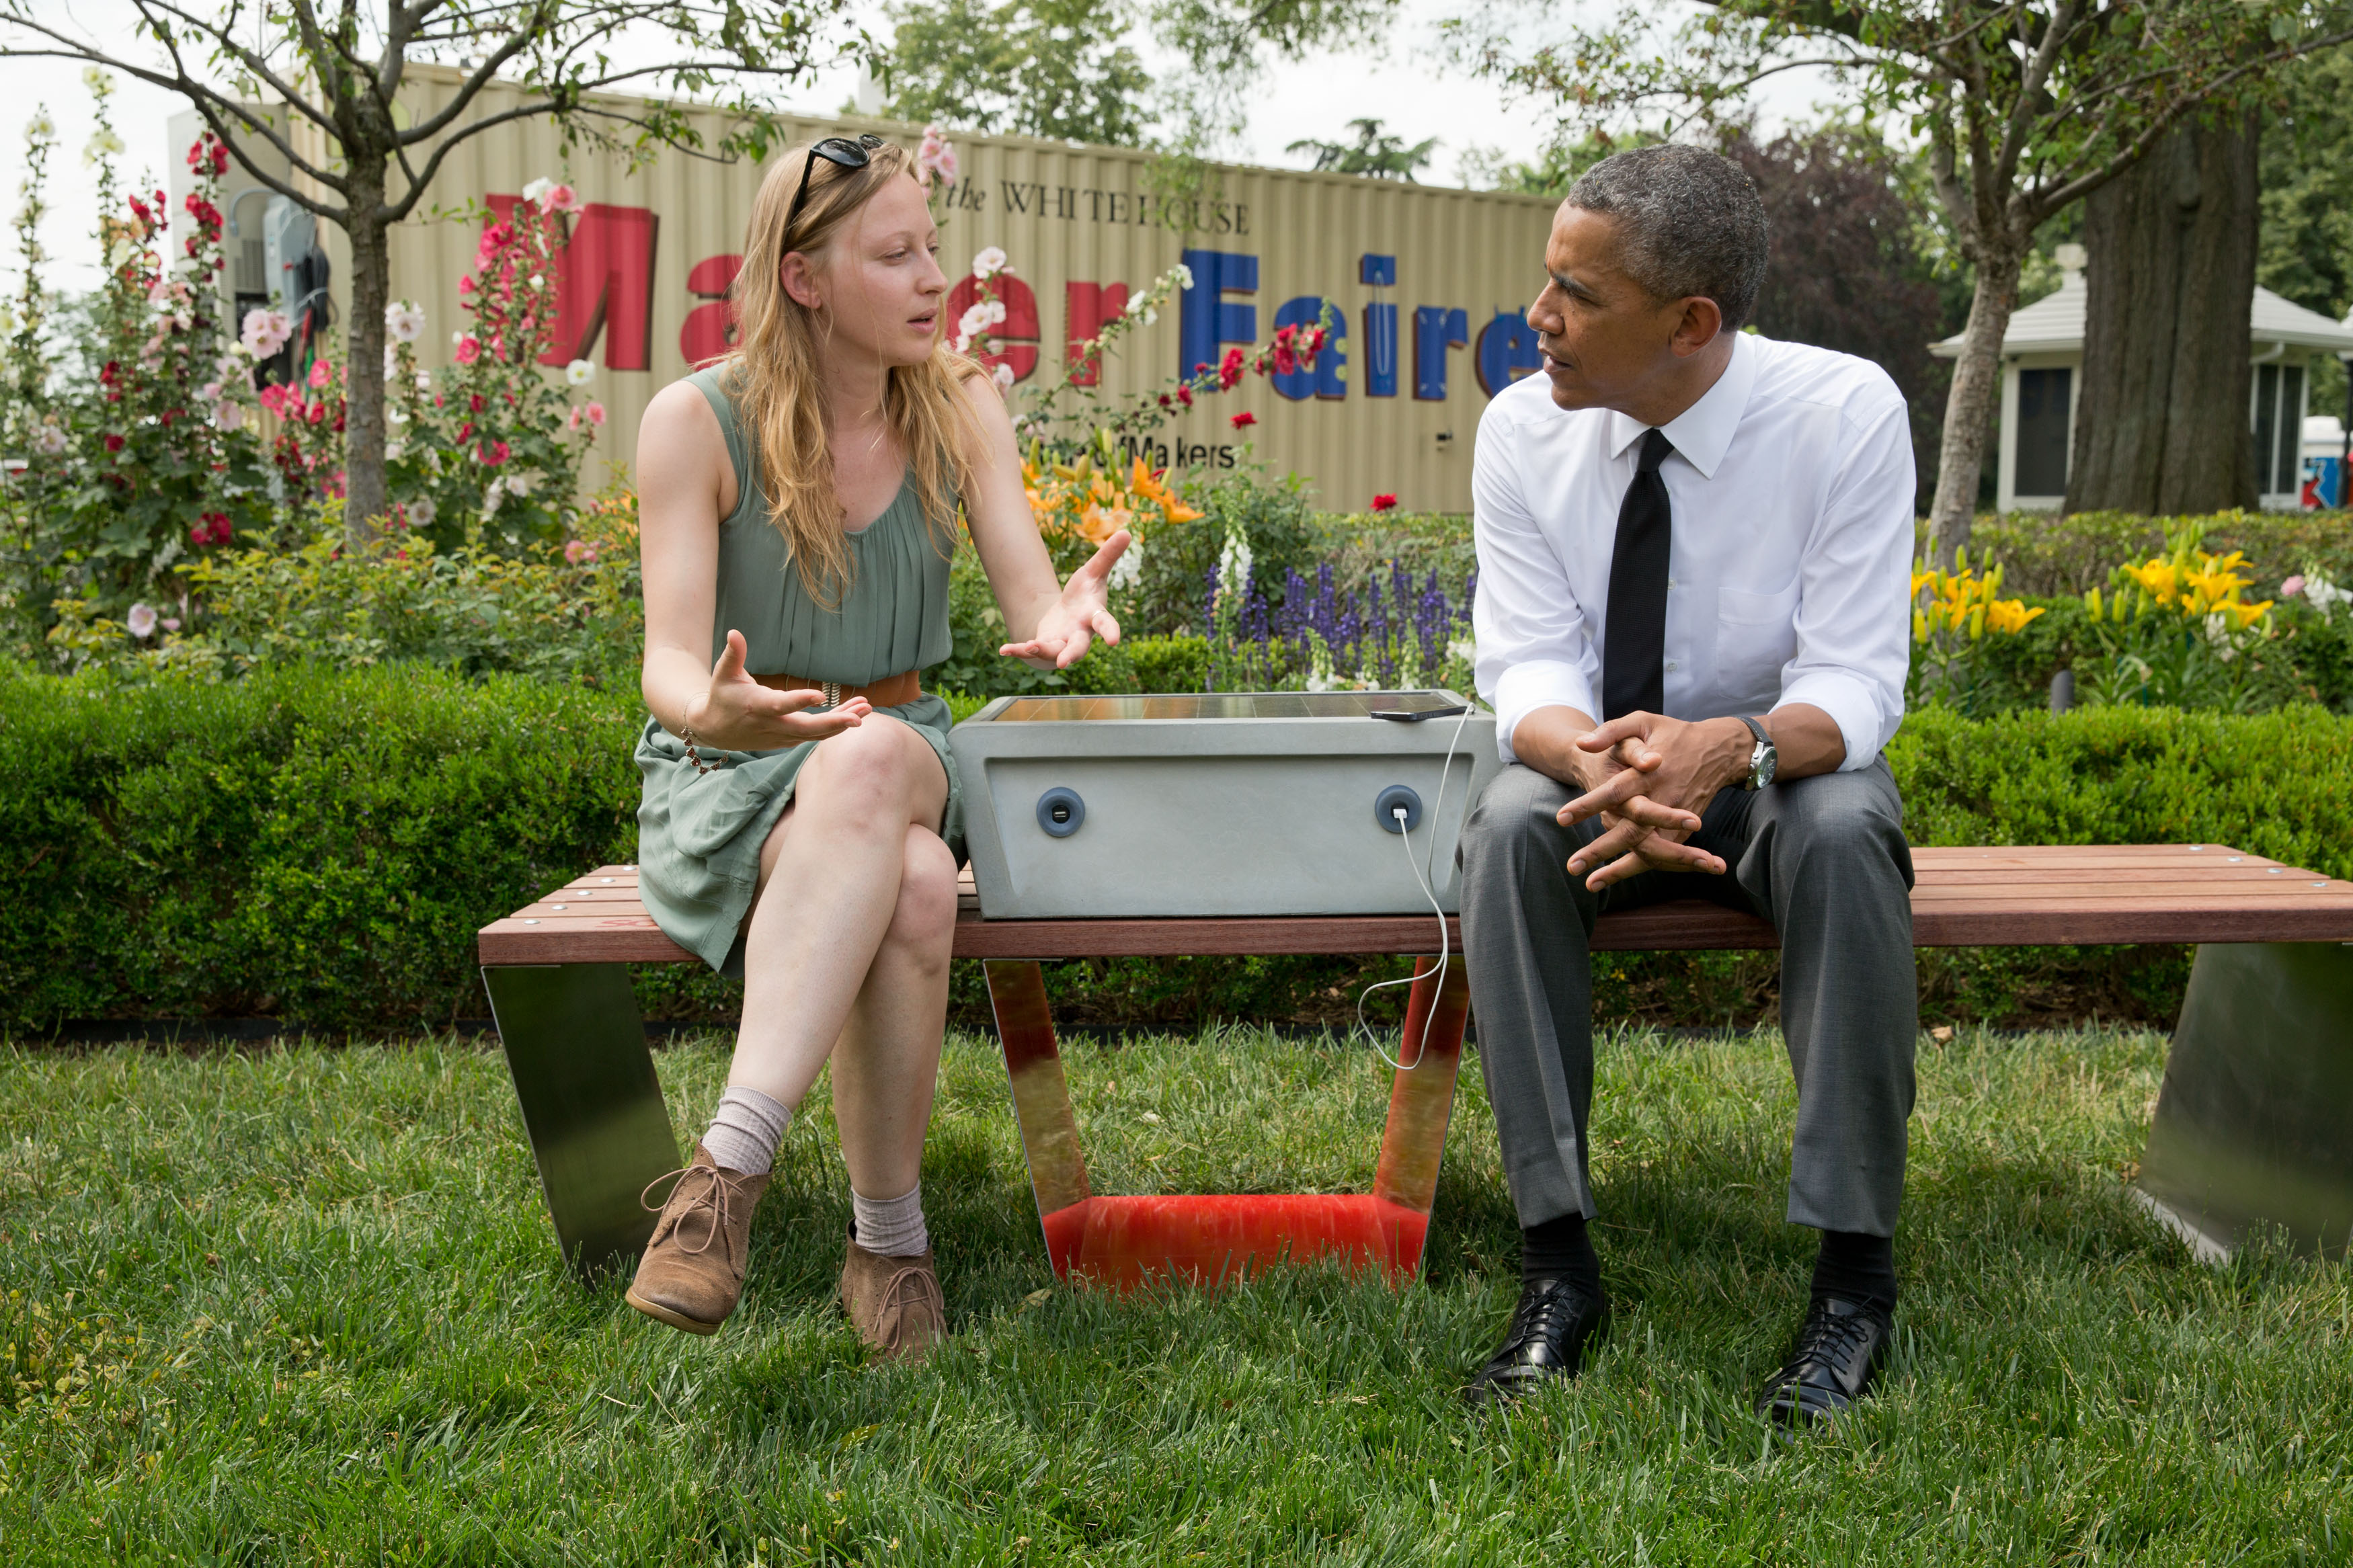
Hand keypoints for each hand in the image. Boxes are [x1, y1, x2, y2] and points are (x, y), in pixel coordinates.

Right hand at [683, 629, 870, 751]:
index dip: (799, 701)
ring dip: (842, 722)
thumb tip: (734, 632)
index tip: (820, 696)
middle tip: (859, 717)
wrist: (714, 730)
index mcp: (757, 706)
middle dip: (834, 723)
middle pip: (807, 729)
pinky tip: (855, 712)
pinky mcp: (788, 740)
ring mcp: (782, 736)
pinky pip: (816, 735)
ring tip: (867, 708)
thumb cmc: (722, 695)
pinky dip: (835, 725)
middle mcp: (772, 725)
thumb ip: (733, 654)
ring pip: (816, 734)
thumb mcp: (724, 673)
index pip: (781, 705)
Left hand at [1000, 529, 1127, 669]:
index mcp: (1094, 616)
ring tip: (1029, 646)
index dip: (1110, 631)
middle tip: (1064, 663)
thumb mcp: (1094, 571)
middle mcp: (1080, 634)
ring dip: (1042, 650)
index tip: (1114, 641)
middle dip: (1072, 654)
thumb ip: (1108, 555)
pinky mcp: (1045, 645)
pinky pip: (1031, 651)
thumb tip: (1127, 532)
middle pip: (1079, 647)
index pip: (1105, 624)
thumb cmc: (1085, 594)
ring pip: (1054, 652)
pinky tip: (1003, 650)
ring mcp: (1062, 642)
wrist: (1069, 616)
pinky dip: (1018, 651)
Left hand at [1558, 712, 1749, 890]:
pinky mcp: (1685, 830)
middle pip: (1630, 831)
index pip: (1615, 791)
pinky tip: (1613, 877)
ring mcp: (1677, 819)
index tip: (1562, 818)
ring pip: (1647, 850)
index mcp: (1650, 773)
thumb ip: (1611, 732)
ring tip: (1590, 884)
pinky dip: (1639, 868)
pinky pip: (1662, 855)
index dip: (1589, 804)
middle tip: (1572, 866)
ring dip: (1620, 870)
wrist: (1719, 750)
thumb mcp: (1642, 720)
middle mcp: (1664, 799)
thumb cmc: (1674, 734)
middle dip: (1601, 850)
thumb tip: (1581, 743)